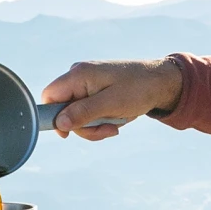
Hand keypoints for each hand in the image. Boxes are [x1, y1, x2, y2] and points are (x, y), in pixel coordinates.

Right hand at [41, 59, 183, 139]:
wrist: (161, 82)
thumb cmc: (138, 89)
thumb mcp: (111, 104)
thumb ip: (83, 113)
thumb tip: (59, 124)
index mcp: (78, 74)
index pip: (49, 96)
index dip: (52, 117)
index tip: (67, 134)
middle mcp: (79, 76)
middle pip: (64, 110)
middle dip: (84, 126)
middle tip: (107, 130)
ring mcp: (87, 83)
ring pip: (77, 114)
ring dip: (94, 126)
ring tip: (115, 125)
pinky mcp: (95, 90)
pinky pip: (88, 111)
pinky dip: (100, 120)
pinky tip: (116, 119)